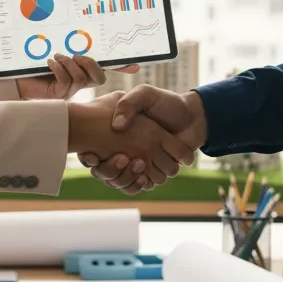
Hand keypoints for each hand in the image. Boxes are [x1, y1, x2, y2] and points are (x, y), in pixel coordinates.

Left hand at [16, 55, 138, 100]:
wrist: (15, 76)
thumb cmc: (35, 62)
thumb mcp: (57, 50)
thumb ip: (70, 47)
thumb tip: (81, 34)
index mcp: (83, 69)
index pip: (107, 68)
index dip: (122, 67)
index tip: (135, 65)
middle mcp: (80, 81)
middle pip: (99, 77)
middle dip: (90, 63)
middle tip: (76, 55)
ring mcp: (71, 90)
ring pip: (83, 79)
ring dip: (69, 63)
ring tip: (57, 57)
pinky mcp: (60, 95)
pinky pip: (67, 82)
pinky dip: (59, 68)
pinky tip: (49, 62)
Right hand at [77, 86, 207, 193]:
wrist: (193, 117)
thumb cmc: (167, 103)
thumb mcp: (145, 95)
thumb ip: (129, 104)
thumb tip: (116, 126)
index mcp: (116, 134)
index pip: (91, 151)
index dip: (88, 157)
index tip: (92, 156)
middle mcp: (123, 150)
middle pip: (104, 172)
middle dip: (110, 170)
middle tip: (124, 158)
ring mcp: (138, 163)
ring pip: (120, 182)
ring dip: (126, 177)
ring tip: (138, 163)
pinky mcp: (152, 172)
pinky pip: (140, 186)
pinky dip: (140, 184)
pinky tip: (145, 175)